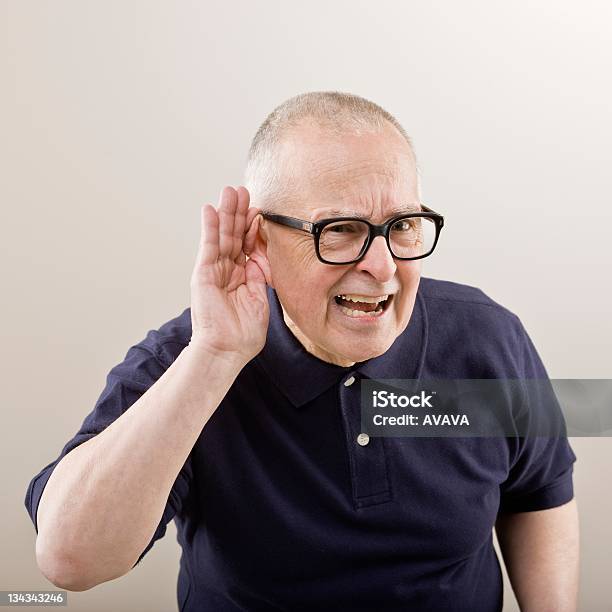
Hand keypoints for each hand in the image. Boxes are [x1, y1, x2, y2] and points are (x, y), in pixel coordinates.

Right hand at [189, 186, 269, 363]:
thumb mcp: (259, 299)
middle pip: (233, 235)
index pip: (247, 245)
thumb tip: (258, 256)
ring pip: (221, 236)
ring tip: (230, 191)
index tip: (260, 209)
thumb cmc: (243, 333)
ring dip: (226, 213)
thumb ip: (259, 276)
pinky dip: (209, 228)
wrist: (227, 350)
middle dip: (238, 213)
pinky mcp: (203, 274)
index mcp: (241, 276)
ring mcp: (214, 271)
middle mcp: (226, 270)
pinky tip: (211, 209)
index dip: (252, 227)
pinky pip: (208, 246)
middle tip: (242, 190)